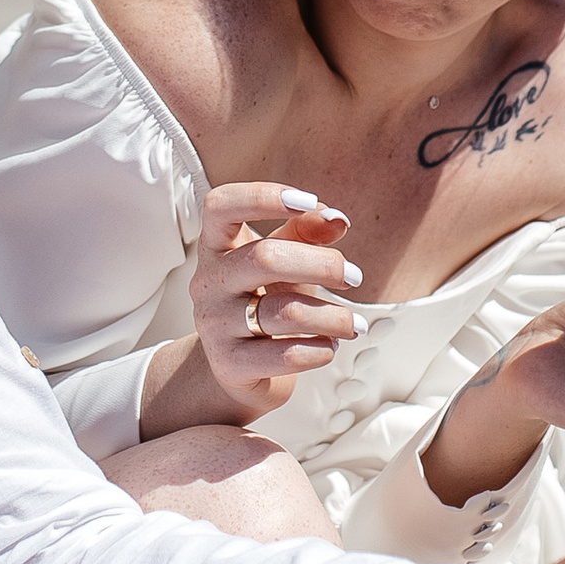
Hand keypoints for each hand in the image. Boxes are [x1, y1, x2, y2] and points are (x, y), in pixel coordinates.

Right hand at [183, 183, 362, 420]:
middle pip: (265, 258)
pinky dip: (319, 350)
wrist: (235, 367)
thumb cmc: (264, 299)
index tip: (309, 201)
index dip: (262, 196)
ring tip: (355, 324)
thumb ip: (306, 233)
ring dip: (333, 317)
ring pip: (284, 312)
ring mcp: (214, 324)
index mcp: (216, 246)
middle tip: (355, 277)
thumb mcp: (283, 259)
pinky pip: (285, 355)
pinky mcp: (230, 365)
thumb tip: (338, 219)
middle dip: (323, 265)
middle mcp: (208, 281)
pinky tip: (331, 347)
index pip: (221, 205)